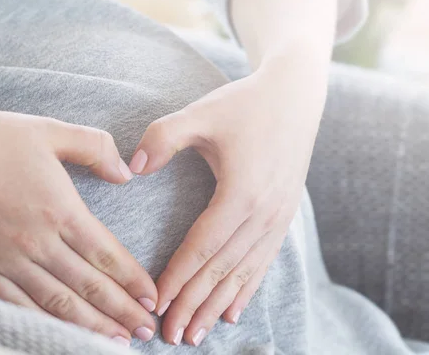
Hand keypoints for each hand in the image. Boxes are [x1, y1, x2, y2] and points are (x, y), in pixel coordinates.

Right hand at [0, 102, 156, 344]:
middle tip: (146, 332)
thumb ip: (93, 148)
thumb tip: (125, 174)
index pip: (106, 254)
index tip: (152, 298)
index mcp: (59, 209)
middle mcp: (37, 242)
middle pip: (89, 286)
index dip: (132, 280)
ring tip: (117, 342)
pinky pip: (18, 307)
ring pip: (58, 303)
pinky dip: (44, 324)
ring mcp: (7, 261)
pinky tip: (63, 335)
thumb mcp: (48, 130)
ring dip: (91, 326)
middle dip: (122, 311)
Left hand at [128, 57, 325, 345]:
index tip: (156, 305)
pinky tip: (234, 311)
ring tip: (197, 334)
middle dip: (194, 304)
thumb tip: (133, 167)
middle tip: (170, 336)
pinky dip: (247, 289)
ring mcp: (279, 217)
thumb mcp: (201, 114)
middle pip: (222, 269)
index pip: (202, 246)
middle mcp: (264, 213)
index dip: (178, 277)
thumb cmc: (246, 104)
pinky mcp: (285, 215)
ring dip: (219, 305)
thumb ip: (163, 137)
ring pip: (244, 273)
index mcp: (242, 192)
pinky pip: (264, 261)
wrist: (295, 96)